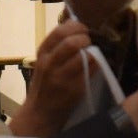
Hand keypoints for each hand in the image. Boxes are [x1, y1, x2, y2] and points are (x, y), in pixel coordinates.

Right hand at [9, 19, 90, 137]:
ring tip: (93, 53)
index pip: (59, 32)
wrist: (39, 112)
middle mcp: (50, 64)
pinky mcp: (75, 89)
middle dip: (85, 38)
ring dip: (93, 51)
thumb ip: (56, 46)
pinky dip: (97, 64)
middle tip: (89, 41)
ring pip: (84, 56)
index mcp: (42, 54)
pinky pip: (92, 70)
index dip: (75, 26)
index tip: (82, 29)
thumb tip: (76, 25)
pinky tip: (96, 64)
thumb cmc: (44, 84)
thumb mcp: (44, 62)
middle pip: (72, 43)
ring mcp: (62, 78)